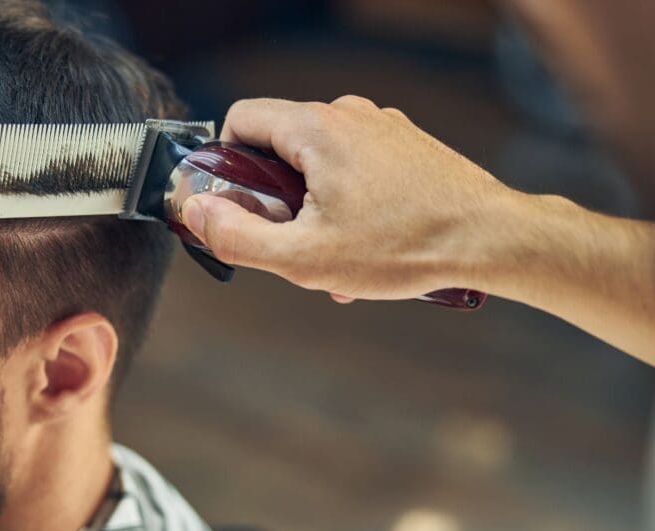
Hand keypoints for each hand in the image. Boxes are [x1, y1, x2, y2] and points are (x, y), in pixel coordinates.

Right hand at [181, 96, 512, 301]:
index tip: (235, 208)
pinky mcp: (405, 144)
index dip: (223, 166)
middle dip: (273, 198)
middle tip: (291, 244)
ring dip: (311, 208)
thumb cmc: (405, 247)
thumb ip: (238, 235)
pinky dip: (345, 203)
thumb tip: (196, 213)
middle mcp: (349, 114)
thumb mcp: (305, 257)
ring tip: (335, 256)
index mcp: (318, 129)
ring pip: (317, 163)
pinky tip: (364, 247)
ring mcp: (382, 126)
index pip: (240, 120)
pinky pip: (353, 167)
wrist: (493, 240)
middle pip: (278, 146)